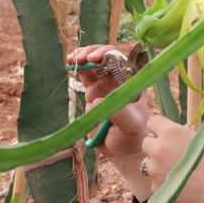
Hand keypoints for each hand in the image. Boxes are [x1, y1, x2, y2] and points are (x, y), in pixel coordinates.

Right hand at [67, 44, 149, 159]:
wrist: (122, 150)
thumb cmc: (132, 137)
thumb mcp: (130, 127)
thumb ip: (119, 114)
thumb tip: (96, 100)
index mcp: (133, 83)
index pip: (124, 60)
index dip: (110, 55)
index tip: (96, 59)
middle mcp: (120, 80)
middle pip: (108, 57)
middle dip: (94, 53)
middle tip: (82, 58)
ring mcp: (107, 84)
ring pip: (95, 62)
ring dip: (84, 56)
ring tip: (73, 59)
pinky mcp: (93, 91)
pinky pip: (85, 74)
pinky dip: (78, 66)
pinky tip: (70, 62)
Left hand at [141, 115, 203, 202]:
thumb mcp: (203, 138)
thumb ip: (185, 133)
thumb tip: (177, 132)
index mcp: (171, 132)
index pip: (152, 121)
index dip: (159, 127)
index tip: (165, 133)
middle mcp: (158, 148)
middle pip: (146, 142)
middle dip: (156, 146)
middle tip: (171, 153)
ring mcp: (155, 169)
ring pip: (148, 163)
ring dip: (158, 165)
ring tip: (176, 170)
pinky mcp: (155, 186)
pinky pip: (154, 180)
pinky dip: (163, 181)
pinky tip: (178, 182)